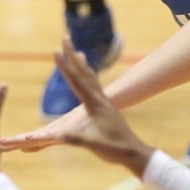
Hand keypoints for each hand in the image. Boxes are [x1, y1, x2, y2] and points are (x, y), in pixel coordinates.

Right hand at [50, 38, 154, 175]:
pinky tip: (90, 77)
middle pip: (83, 72)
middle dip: (71, 54)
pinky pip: (95, 86)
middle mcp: (100, 98)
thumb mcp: (93, 145)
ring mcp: (104, 102)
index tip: (55, 51)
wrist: (134, 153)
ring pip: (91, 77)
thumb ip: (76, 139)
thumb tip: (59, 137)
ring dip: (82, 64)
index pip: (76, 81)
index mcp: (94, 104)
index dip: (64, 67)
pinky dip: (90, 76)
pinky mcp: (106, 107)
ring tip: (78, 52)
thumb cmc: (114, 149)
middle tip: (65, 37)